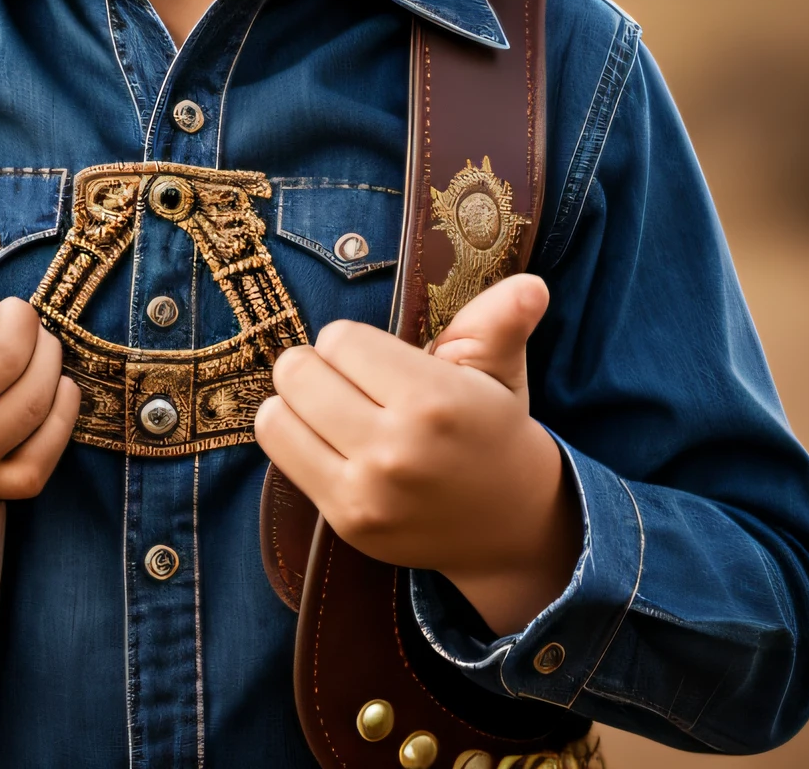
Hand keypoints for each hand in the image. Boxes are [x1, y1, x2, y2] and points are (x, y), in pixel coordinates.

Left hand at [254, 275, 579, 633]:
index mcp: (435, 400)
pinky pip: (281, 456)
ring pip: (276, 416)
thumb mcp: (499, 371)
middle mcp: (398, 449)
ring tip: (330, 406)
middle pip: (298, 373)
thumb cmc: (493, 431)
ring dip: (296, 403)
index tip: (374, 358)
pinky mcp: (348, 522)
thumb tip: (532, 284)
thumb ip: (500, 320)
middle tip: (344, 378)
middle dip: (316, 366)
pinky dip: (292, 437)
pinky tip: (324, 438)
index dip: (352, 341)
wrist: (510, 524)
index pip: (340, 339)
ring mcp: (368, 492)